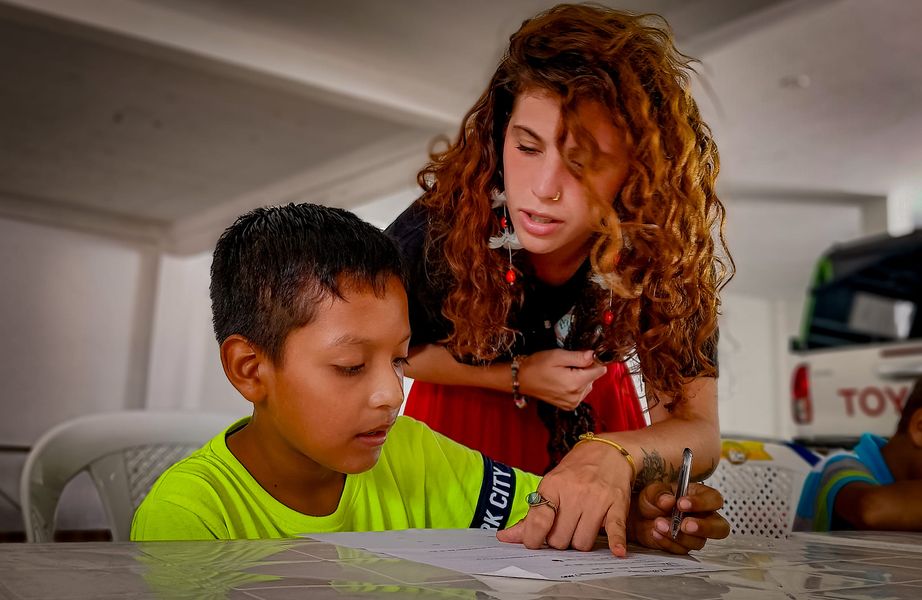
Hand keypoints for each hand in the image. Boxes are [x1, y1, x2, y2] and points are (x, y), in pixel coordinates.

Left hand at [496, 437, 633, 555]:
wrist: (607, 452)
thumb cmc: (575, 472)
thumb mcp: (550, 486)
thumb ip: (531, 515)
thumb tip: (504, 537)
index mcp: (553, 485)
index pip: (539, 521)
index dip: (533, 539)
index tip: (533, 542)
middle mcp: (575, 492)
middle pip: (560, 539)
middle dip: (559, 541)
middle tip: (562, 529)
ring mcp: (597, 499)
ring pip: (583, 542)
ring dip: (580, 542)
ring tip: (580, 528)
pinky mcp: (617, 504)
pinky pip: (616, 529)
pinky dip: (616, 542)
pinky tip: (617, 551)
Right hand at [518, 349, 607, 410]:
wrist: (521, 380)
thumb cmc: (537, 365)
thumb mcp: (557, 356)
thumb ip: (578, 356)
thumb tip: (594, 355)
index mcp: (575, 383)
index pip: (600, 370)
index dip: (593, 361)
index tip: (582, 356)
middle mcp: (576, 396)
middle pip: (594, 378)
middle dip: (585, 369)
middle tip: (568, 364)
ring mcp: (573, 403)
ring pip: (588, 385)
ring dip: (581, 378)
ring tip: (564, 373)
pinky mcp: (568, 406)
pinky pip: (581, 393)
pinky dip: (576, 386)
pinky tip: (563, 381)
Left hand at [631, 482, 729, 553]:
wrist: (637, 516)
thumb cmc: (650, 500)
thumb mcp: (652, 492)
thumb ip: (660, 494)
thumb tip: (669, 501)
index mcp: (698, 496)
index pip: (713, 500)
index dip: (702, 503)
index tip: (682, 504)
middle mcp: (701, 516)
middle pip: (720, 527)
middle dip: (704, 527)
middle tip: (684, 525)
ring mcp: (694, 534)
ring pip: (700, 541)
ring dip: (679, 535)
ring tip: (659, 524)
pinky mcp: (683, 546)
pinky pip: (682, 549)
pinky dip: (668, 542)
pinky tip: (656, 533)